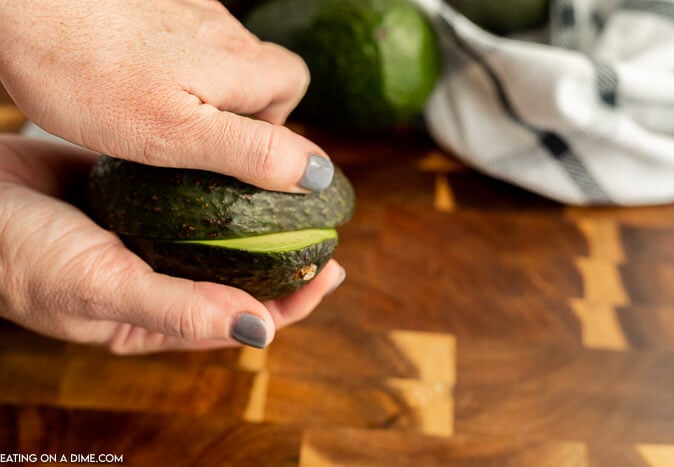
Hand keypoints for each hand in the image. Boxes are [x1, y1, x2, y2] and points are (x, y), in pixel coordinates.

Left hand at [0, 0, 332, 192]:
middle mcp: (221, 28)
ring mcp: (184, 10)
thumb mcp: (179, 136)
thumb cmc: (92, 77)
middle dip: (238, 108)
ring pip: (217, 57)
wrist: (19, 5)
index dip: (277, 121)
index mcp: (239, 61)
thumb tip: (318, 174)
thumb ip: (254, 154)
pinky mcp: (150, 5)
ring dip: (201, 88)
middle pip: (257, 70)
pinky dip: (169, 66)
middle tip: (191, 138)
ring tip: (154, 112)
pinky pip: (179, 40)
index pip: (294, 83)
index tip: (236, 149)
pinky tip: (131, 81)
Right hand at [0, 135, 344, 352]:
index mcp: (154, 318)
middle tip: (329, 241)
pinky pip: (196, 200)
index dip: (289, 304)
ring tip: (304, 208)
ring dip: (262, 227)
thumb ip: (178, 311)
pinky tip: (254, 177)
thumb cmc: (22, 256)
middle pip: (238, 279)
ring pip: (222, 240)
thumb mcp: (100, 290)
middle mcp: (160, 281)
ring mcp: (153, 240)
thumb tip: (261, 332)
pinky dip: (228, 193)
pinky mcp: (143, 201)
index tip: (328, 274)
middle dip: (286, 265)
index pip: (237, 319)